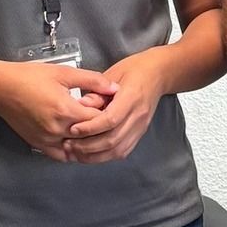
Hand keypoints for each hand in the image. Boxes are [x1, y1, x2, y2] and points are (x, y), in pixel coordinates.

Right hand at [0, 59, 116, 160]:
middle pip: (90, 136)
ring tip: (93, 129)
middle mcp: (58, 129)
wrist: (1, 88)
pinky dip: (73, 150)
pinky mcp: (39, 145)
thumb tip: (115, 88)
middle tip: (103, 116)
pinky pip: (62, 155)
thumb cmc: (31, 77)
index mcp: (66, 110)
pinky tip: (78, 141)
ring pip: (78, 148)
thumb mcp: (64, 72)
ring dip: (87, 141)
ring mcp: (47, 140)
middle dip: (100, 127)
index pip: (99, 120)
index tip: (109, 105)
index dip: (108, 112)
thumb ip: (92, 80)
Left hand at [64, 48, 168, 162]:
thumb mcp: (112, 73)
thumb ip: (97, 91)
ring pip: (117, 150)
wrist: (157, 74)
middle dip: (87, 146)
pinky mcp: (139, 133)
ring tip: (76, 152)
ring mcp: (141, 126)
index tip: (73, 129)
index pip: (111, 119)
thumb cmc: (135, 70)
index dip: (90, 127)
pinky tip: (91, 155)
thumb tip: (81, 105)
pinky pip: (123, 151)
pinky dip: (106, 156)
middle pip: (113, 139)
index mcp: (132, 97)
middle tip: (69, 144)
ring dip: (95, 155)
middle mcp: (139, 115)